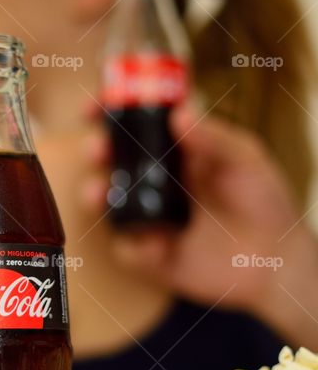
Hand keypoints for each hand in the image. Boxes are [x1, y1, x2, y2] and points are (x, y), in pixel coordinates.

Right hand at [84, 106, 317, 320]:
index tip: (94, 107)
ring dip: (95, 196)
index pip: (137, 125)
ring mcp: (149, 218)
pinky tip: (158, 247)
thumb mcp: (246, 162)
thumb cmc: (265, 203)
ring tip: (99, 194)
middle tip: (97, 150)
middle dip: (96, 150)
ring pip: (106, 204)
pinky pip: (127, 251)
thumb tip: (179, 113)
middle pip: (112, 160)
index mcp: (177, 153)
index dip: (111, 113)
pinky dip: (134, 248)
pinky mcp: (150, 255)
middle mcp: (156, 182)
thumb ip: (214, 139)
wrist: (276, 262)